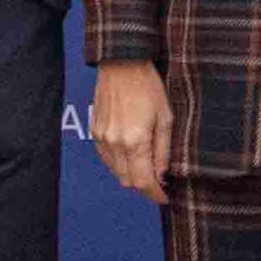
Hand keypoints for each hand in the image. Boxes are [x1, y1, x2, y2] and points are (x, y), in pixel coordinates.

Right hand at [91, 61, 172, 201]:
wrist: (121, 63)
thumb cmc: (148, 86)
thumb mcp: (166, 118)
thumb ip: (164, 150)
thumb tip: (162, 175)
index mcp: (135, 141)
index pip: (143, 182)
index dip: (156, 194)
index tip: (165, 197)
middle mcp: (115, 143)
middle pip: (128, 181)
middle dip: (145, 185)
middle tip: (159, 181)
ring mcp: (102, 138)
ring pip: (116, 172)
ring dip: (131, 174)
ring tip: (146, 165)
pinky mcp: (95, 131)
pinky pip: (106, 158)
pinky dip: (118, 163)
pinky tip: (130, 153)